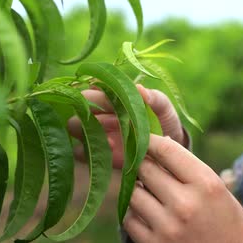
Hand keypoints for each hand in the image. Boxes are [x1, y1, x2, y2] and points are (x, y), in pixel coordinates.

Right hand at [67, 85, 186, 167]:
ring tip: (114, 137)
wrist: (168, 148)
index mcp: (111, 97)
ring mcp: (95, 133)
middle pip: (79, 107)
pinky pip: (81, 152)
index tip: (115, 103)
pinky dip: (92, 149)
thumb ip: (154, 98)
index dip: (101, 95)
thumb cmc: (163, 121)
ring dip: (90, 130)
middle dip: (91, 112)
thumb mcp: (163, 107)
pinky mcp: (96, 154)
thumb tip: (139, 88)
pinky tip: (113, 149)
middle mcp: (98, 113)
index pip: (94, 89)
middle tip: (115, 120)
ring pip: (75, 128)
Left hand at [123, 134, 242, 242]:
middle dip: (142, 164)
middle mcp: (185, 203)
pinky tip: (146, 213)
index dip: (150, 140)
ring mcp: (167, 226)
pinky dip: (134, 212)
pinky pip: (129, 218)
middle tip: (143, 164)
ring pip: (133, 193)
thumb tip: (161, 145)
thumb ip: (192, 170)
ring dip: (136, 189)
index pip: (167, 150)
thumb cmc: (228, 226)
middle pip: (145, 168)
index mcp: (206, 184)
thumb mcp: (220, 192)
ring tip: (149, 191)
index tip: (142, 138)